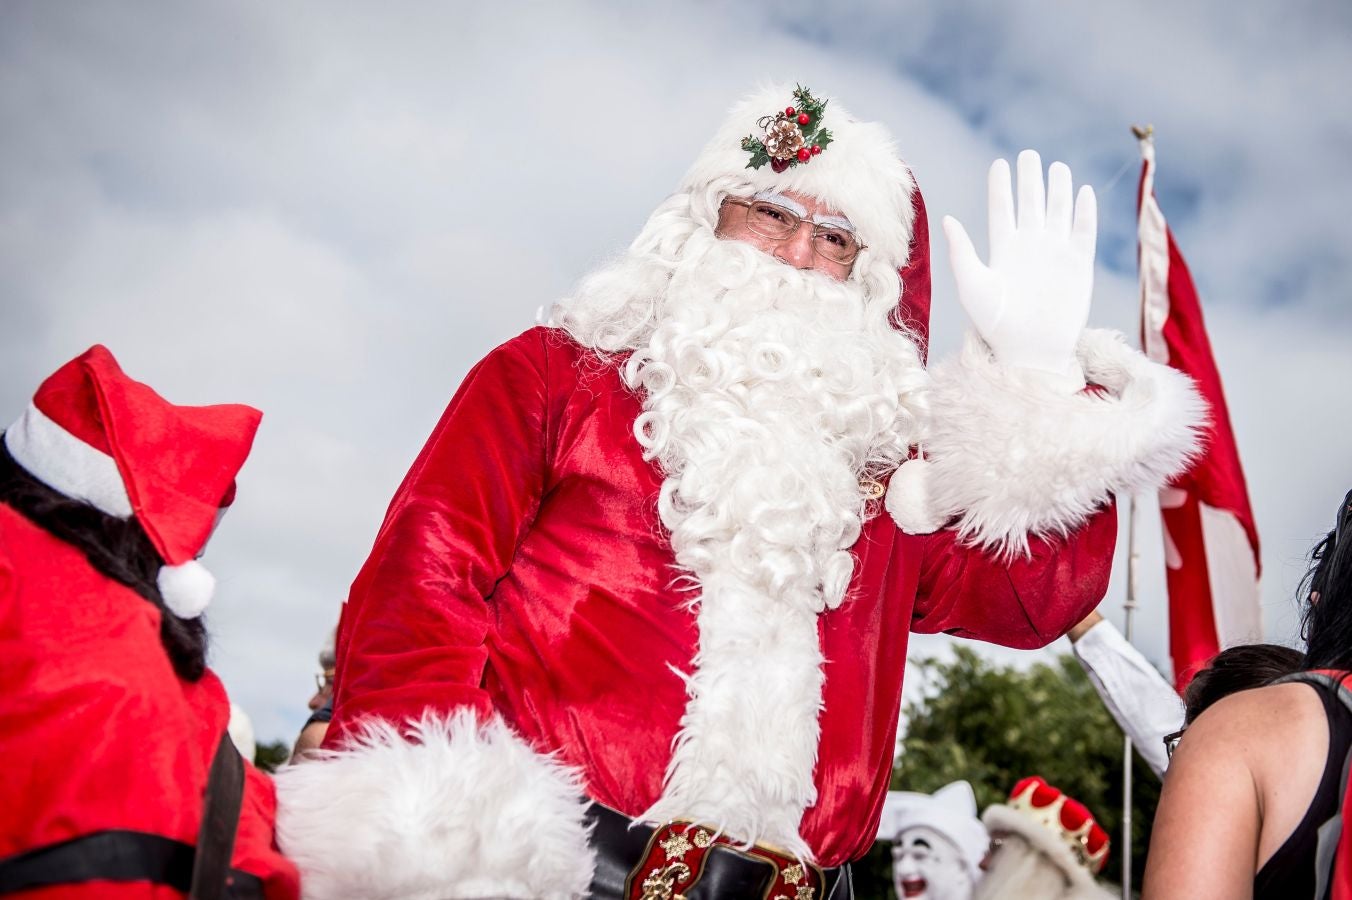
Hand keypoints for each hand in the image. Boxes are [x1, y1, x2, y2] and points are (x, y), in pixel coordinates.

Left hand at [943, 150, 1096, 386]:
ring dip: (1058, 190)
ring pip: (1058, 212)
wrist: (1029, 351)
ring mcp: (1055, 254)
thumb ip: (961, 252)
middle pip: (1031, 204)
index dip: (1001, 187)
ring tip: (1056, 167)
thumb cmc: (995, 324)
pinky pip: (1084, 232)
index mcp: (1003, 250)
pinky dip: (1084, 212)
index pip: (1002, 210)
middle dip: (1030, 179)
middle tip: (1029, 155)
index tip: (1000, 164)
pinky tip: (1082, 192)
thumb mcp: (972, 286)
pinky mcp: (1079, 265)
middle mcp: (1029, 247)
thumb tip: (947, 219)